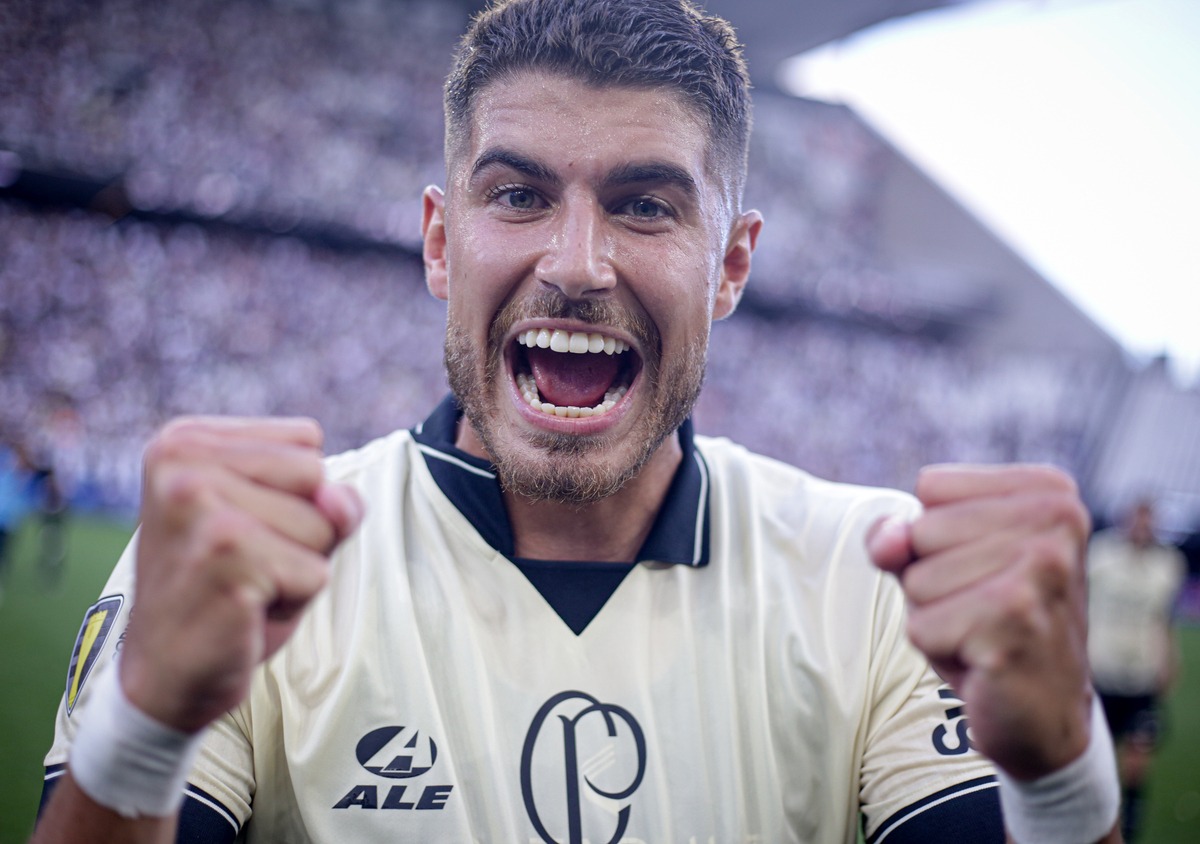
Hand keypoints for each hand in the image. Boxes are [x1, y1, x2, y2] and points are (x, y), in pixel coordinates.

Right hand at [119, 417, 362, 733]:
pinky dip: (294, 601)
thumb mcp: (285, 526)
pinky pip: (315, 572)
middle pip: (318, 477)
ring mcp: (199, 507)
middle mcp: (183, 462)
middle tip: (246, 563)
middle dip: (302, 530)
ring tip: (245, 585)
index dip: (295, 495)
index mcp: (187, 439)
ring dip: (298, 568)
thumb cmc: (226, 590)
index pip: (306, 441)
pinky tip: (244, 610)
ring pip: (322, 526)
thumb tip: (339, 500)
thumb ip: (328, 498)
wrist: (166, 674)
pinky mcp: (224, 557)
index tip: (244, 530)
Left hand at [867, 464, 1093, 780]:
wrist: (1046, 713)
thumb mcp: (938, 562)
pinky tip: (984, 659)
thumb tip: (886, 542)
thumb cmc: (989, 622)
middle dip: (933, 579)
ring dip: (935, 615)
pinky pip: (921, 626)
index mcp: (1049, 490)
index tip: (984, 571)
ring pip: (917, 579)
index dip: (936, 537)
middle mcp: (1059, 519)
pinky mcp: (1017, 622)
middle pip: (922, 530)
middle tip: (983, 610)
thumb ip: (899, 535)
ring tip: (983, 632)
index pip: (932, 487)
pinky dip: (938, 648)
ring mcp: (1043, 569)